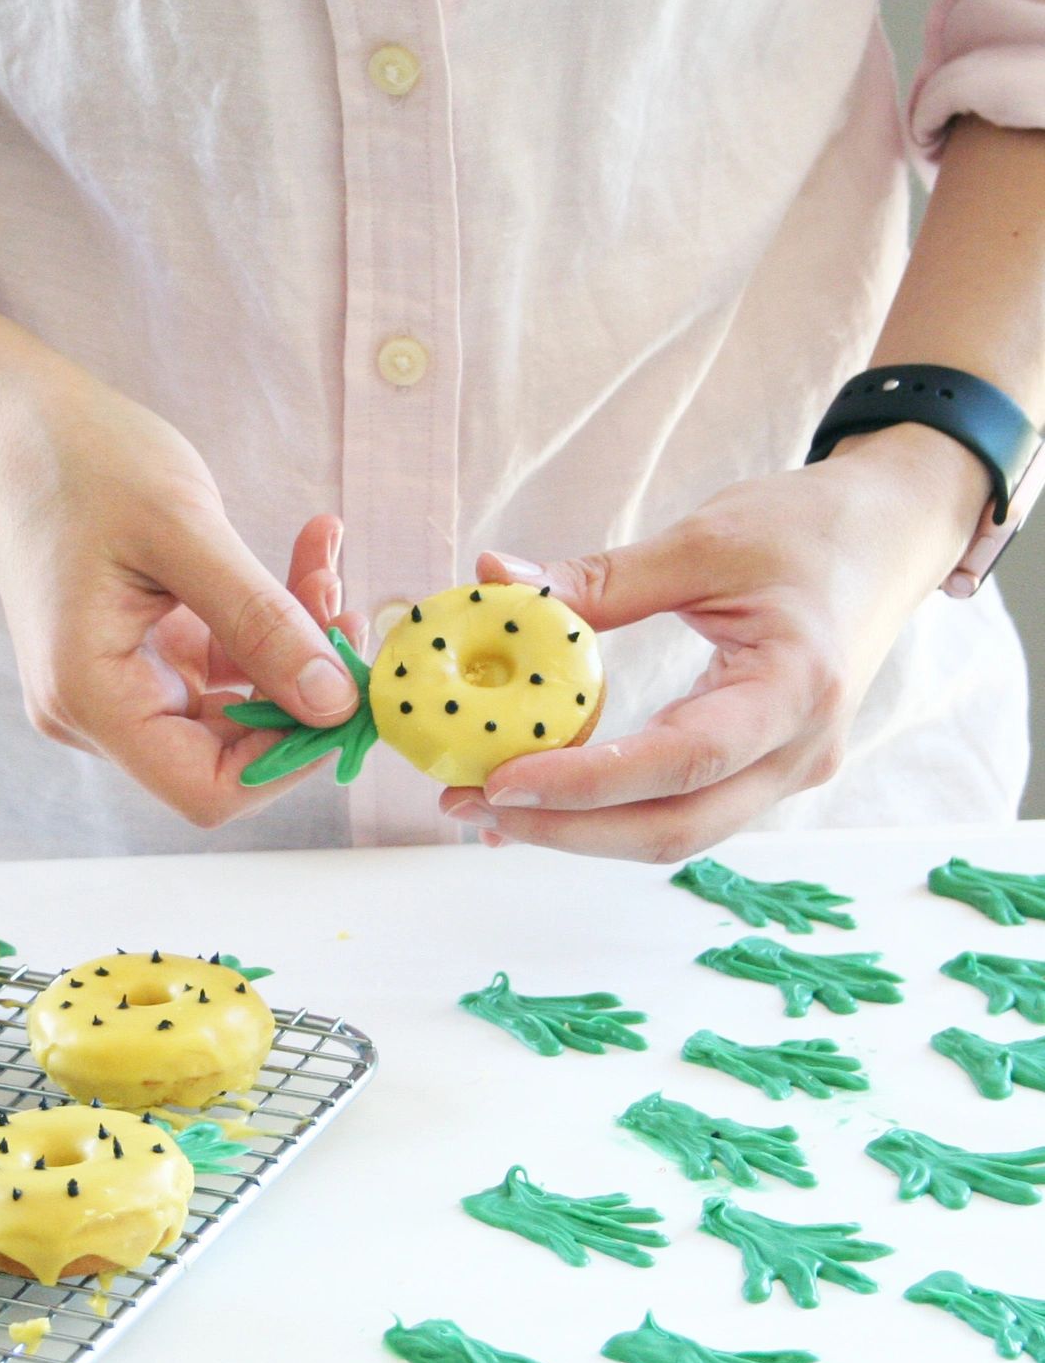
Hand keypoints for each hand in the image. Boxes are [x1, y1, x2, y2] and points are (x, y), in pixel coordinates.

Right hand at [0, 352, 362, 826]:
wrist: (20, 417)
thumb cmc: (85, 460)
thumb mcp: (184, 533)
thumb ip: (260, 623)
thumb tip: (334, 704)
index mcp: (90, 696)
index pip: (207, 790)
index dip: (290, 758)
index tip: (348, 690)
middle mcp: (97, 709)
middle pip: (231, 751)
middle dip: (302, 688)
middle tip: (348, 609)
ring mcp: (120, 683)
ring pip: (239, 702)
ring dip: (295, 643)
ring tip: (323, 562)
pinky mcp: (141, 653)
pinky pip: (226, 662)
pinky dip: (271, 618)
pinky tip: (305, 554)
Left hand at [440, 425, 987, 861]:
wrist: (892, 538)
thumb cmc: (809, 528)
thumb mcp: (704, 540)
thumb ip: (600, 577)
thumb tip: (493, 578)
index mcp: (794, 687)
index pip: (682, 761)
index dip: (586, 783)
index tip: (500, 779)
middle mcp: (801, 751)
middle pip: (675, 829)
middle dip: (565, 829)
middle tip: (470, 805)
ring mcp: (789, 771)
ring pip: (677, 833)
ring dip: (581, 829)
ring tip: (490, 805)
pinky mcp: (767, 770)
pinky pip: (684, 810)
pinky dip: (611, 811)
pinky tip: (546, 795)